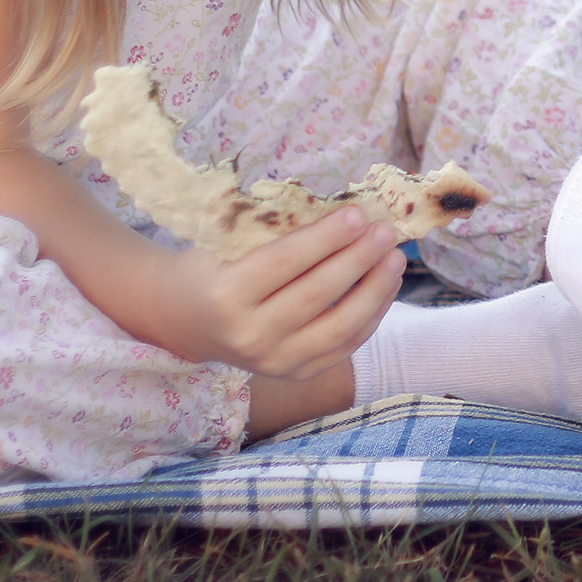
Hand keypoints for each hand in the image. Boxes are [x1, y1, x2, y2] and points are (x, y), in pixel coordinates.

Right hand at [151, 209, 403, 379]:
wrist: (185, 320)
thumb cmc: (212, 266)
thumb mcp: (226, 241)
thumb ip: (276, 229)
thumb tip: (346, 208)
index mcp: (225, 295)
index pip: (286, 263)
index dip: (327, 238)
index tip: (359, 214)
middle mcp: (248, 335)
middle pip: (318, 295)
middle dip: (359, 259)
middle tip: (386, 231)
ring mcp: (273, 361)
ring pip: (339, 327)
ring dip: (375, 290)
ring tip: (395, 258)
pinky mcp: (296, 373)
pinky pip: (345, 346)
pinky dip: (373, 315)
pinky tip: (387, 285)